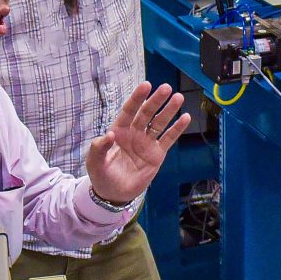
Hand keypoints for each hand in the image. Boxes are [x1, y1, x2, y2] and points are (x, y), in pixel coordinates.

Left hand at [84, 83, 189, 204]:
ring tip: (178, 98)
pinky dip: (177, 129)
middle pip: (147, 113)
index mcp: (119, 131)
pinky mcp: (157, 154)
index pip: (129, 111)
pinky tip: (185, 117)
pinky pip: (168, 139)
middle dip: (156, 101)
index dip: (137, 98)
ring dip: (169, 111)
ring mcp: (147, 143)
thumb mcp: (95, 162)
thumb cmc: (102, 175)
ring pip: (159, 123)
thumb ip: (99, 148)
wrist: (114, 194)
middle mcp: (134, 133)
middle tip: (166, 88)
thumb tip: (108, 134)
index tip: (146, 85)